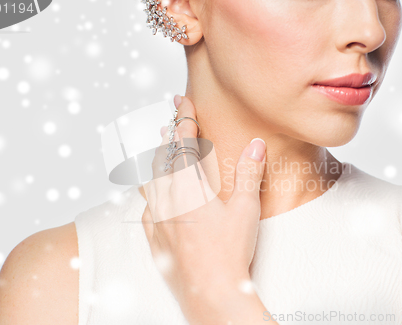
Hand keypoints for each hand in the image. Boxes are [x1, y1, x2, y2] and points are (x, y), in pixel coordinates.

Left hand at [142, 95, 267, 322]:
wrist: (210, 290)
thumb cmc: (229, 251)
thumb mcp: (245, 208)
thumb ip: (248, 173)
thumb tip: (256, 144)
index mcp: (190, 187)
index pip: (184, 143)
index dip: (183, 119)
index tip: (180, 101)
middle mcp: (169, 198)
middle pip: (163, 158)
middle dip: (168, 136)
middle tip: (169, 121)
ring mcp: (158, 218)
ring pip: (150, 180)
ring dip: (155, 161)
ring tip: (156, 150)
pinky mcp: (154, 237)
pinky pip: (145, 207)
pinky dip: (148, 192)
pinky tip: (150, 195)